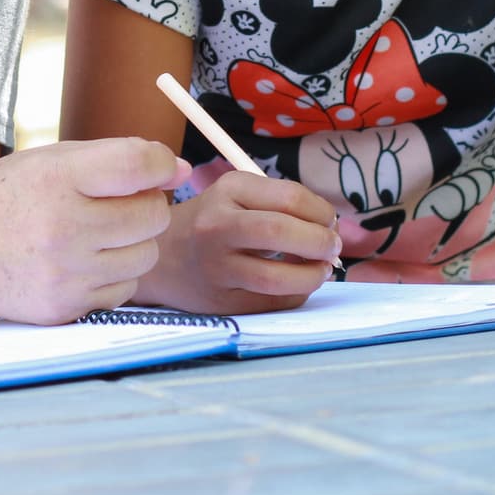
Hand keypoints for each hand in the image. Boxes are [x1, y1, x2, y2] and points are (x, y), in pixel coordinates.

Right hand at [0, 138, 189, 324]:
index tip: (159, 167)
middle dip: (148, 205)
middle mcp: (63, 227)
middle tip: (122, 202)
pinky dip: (115, 274)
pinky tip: (84, 260)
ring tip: (100, 232)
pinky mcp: (65, 308)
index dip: (162, 163)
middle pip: (154, 215)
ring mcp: (64, 273)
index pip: (141, 164)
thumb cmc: (3, 199)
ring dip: (134, 242)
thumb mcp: (48, 161)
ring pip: (146, 256)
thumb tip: (181, 170)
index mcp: (56, 178)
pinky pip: (124, 289)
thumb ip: (115, 159)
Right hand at [134, 171, 341, 314]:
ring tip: (321, 270)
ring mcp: (216, 267)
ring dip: (313, 275)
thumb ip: (280, 203)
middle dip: (321, 242)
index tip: (329, 222)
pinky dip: (295, 295)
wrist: (162, 255)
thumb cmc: (212, 221)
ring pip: (278, 278)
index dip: (322, 212)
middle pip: (281, 232)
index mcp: (228, 190)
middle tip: (332, 248)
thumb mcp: (236, 195)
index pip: (290, 198)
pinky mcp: (219, 301)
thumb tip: (331, 227)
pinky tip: (296, 285)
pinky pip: (271, 303)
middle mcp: (217, 226)